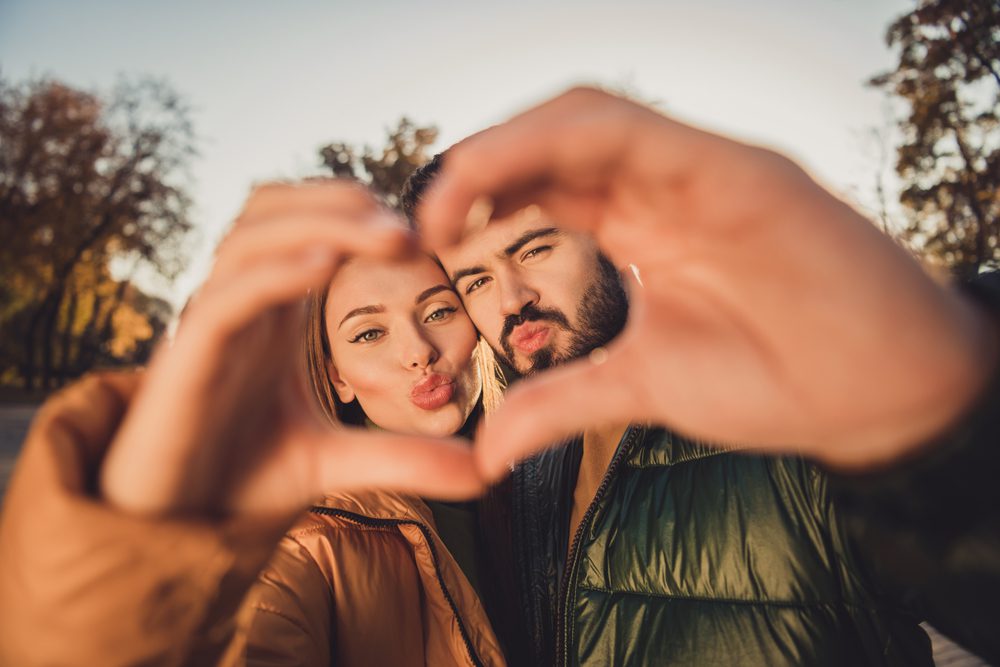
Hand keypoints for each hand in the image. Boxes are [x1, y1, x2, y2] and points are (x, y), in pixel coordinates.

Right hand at [101, 181, 483, 515]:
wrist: (169, 534)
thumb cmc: (240, 480)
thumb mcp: (338, 463)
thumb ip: (406, 457)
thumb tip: (488, 470)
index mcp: (272, 312)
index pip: (308, 227)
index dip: (360, 215)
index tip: (429, 236)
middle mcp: (239, 304)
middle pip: (275, 209)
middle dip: (343, 202)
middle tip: (415, 228)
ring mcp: (209, 327)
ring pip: (249, 238)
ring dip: (318, 222)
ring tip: (388, 235)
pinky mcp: (185, 362)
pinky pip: (224, 299)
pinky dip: (272, 274)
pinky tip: (321, 268)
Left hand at [419, 87, 995, 476]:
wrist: (879, 396)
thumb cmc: (772, 381)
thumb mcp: (641, 388)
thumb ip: (561, 402)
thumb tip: (486, 451)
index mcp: (640, 225)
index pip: (541, 187)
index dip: (474, 202)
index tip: (423, 246)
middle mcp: (663, 185)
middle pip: (550, 142)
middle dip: (476, 169)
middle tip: (418, 220)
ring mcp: (699, 169)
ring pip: (583, 118)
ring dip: (504, 148)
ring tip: (446, 201)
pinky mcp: (737, 168)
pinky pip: (633, 131)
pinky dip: (558, 144)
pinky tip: (503, 180)